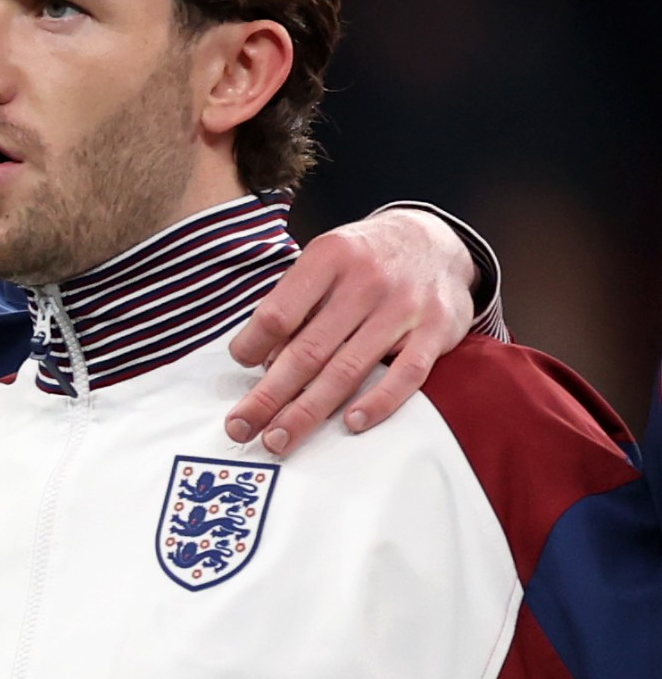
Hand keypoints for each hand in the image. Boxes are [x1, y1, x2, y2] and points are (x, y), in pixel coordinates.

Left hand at [225, 204, 476, 453]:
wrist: (436, 239)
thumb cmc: (366, 259)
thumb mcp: (326, 260)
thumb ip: (297, 303)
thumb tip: (265, 362)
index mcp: (330, 258)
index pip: (279, 313)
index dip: (253, 345)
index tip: (240, 366)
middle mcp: (367, 282)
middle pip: (308, 351)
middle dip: (269, 397)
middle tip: (240, 427)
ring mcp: (404, 308)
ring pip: (348, 369)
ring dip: (308, 411)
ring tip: (278, 438)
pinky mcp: (435, 331)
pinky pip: (406, 374)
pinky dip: (379, 402)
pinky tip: (352, 424)